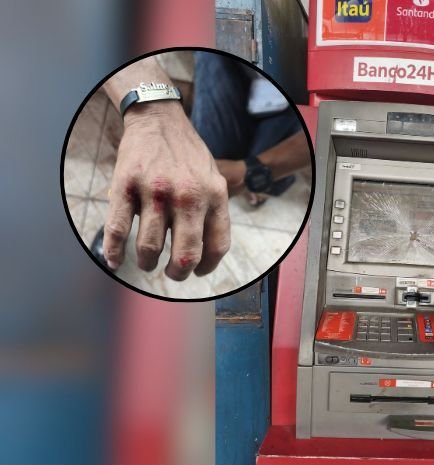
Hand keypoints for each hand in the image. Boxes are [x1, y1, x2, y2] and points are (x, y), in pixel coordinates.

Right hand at [103, 101, 230, 279]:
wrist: (159, 119)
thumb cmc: (188, 155)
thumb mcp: (214, 179)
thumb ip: (213, 211)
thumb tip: (207, 254)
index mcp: (214, 196)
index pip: (217, 246)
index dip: (206, 266)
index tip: (197, 271)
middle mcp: (188, 196)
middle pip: (186, 255)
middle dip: (178, 273)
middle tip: (172, 273)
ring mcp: (156, 191)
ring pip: (150, 247)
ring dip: (148, 263)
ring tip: (148, 262)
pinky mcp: (127, 185)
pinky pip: (118, 230)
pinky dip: (114, 252)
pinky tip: (115, 261)